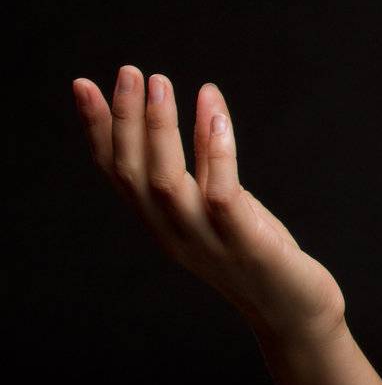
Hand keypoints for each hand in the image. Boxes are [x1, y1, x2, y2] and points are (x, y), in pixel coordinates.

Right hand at [72, 66, 346, 350]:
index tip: (84, 86)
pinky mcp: (243, 243)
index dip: (99, 130)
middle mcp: (173, 234)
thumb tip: (204, 103)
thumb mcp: (226, 202)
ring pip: (166, 181)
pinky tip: (215, 113)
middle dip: (125, 120)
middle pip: (133, 173)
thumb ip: (209, 160)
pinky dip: (215, 151)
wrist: (293, 313)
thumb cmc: (258, 253)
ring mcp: (206, 241)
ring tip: (160, 82)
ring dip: (159, 129)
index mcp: (161, 224)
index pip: (117, 173)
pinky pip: (220, 193)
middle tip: (129, 71)